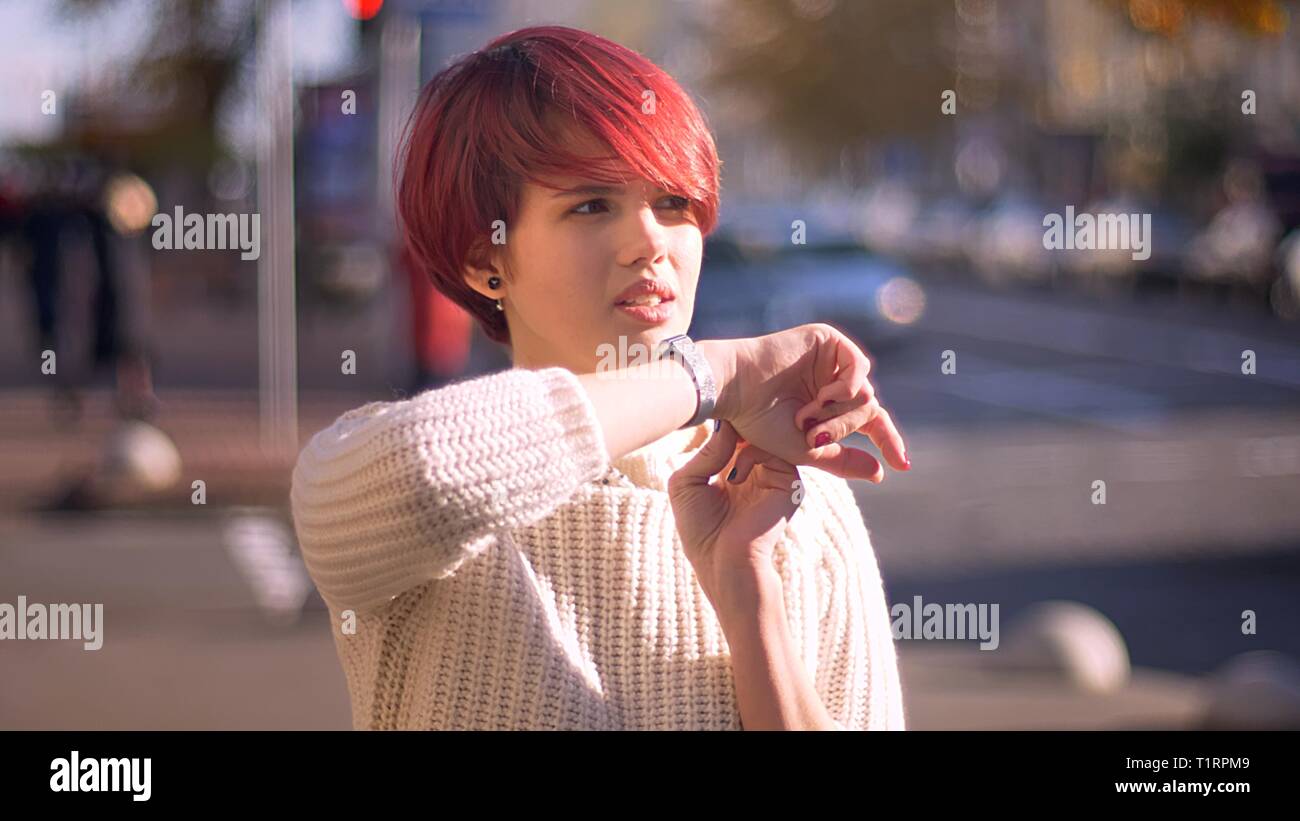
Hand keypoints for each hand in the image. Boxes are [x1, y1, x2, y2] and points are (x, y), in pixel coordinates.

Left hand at [667, 418, 798, 615]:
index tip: (708, 410)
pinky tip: (733, 478)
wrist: (723, 563)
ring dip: (738, 442)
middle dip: (734, 424)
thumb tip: (725, 424)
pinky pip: (774, 452)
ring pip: (762, 437)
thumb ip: (705, 453)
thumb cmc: (700, 530)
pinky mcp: (788, 485)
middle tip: (719, 422)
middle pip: (750, 431)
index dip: (722, 422)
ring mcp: (774, 477)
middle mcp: (755, 471)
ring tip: (721, 462)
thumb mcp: (686, 484)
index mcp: (731, 471)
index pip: (732, 435)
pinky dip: (750, 457)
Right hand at [709, 324, 909, 483]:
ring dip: (840, 412)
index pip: (870, 423)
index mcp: (829, 407)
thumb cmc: (760, 421)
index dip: (888, 441)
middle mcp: (833, 382)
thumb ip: (842, 460)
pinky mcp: (827, 340)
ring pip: (866, 393)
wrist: (735, 391)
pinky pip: (860, 366)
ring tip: (807, 413)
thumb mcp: (806, 449)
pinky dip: (848, 386)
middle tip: (813, 433)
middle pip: (868, 410)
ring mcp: (831, 360)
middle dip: (846, 428)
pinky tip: (825, 394)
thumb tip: (880, 473)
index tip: (902, 465)